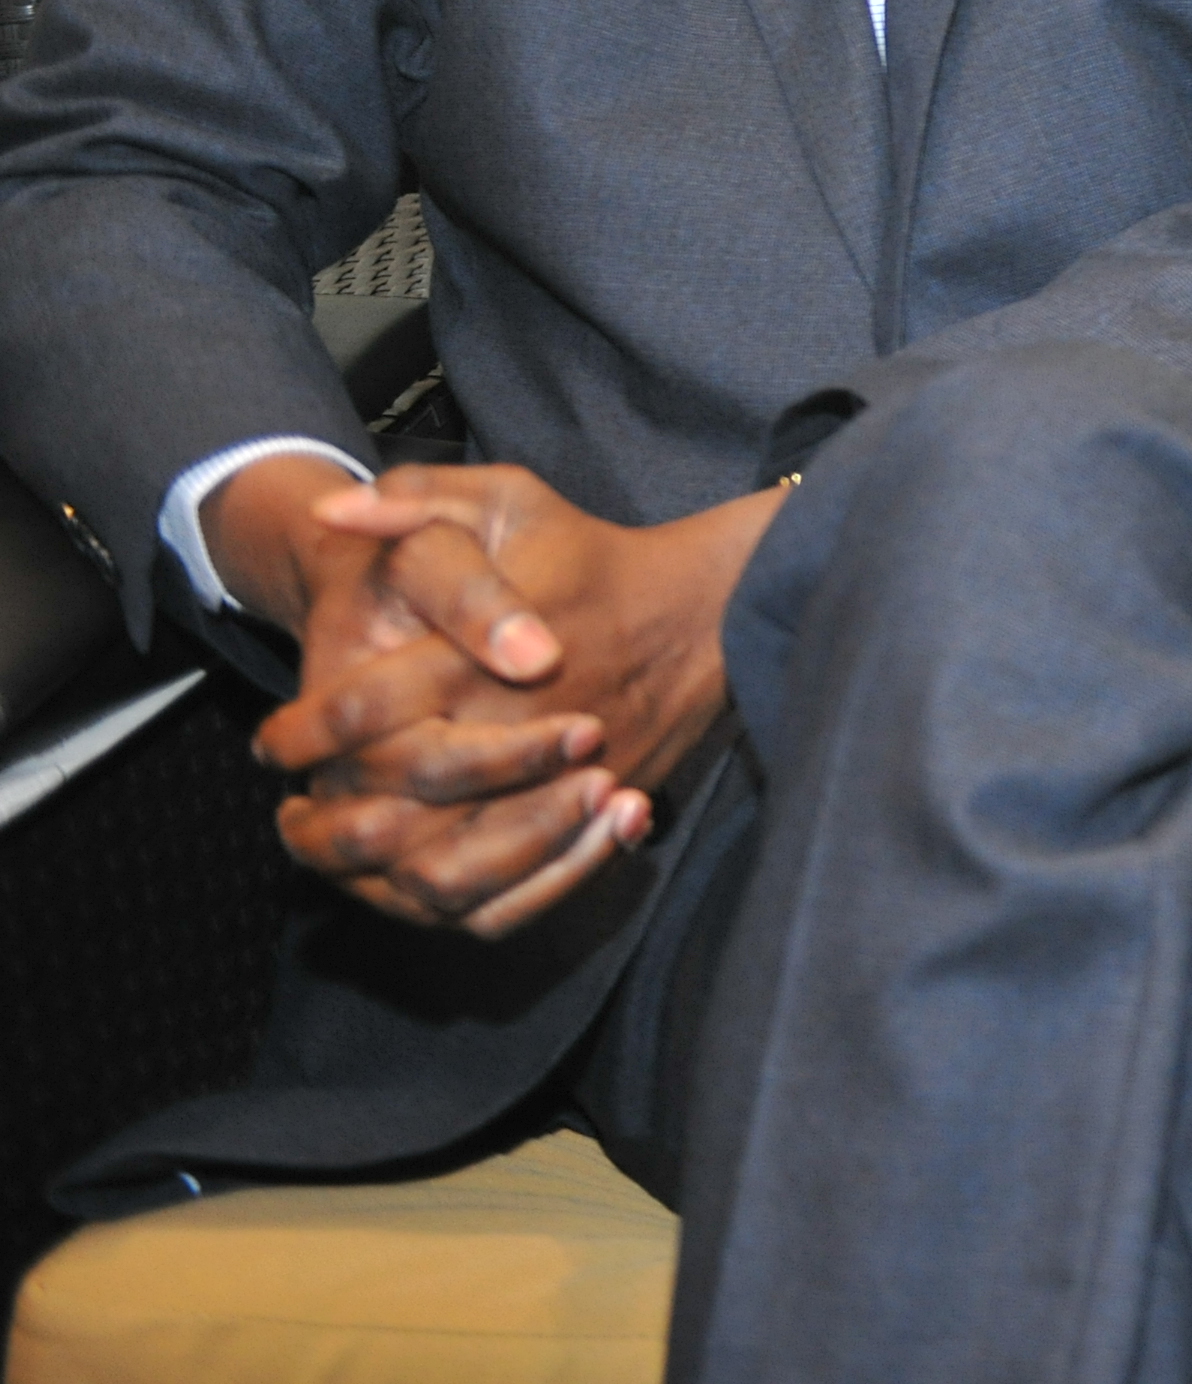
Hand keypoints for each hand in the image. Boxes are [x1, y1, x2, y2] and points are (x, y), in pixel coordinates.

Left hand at [215, 457, 777, 936]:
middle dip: (326, 819)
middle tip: (292, 808)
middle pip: (395, 808)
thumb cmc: (591, 554)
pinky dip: (452, 905)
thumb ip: (413, 499)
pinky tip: (411, 882)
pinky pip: (513, 899)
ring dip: (374, 875)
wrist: (707, 606)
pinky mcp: (590, 824)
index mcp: (484, 658)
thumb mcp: (507, 499)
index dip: (300, 735)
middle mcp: (520, 732)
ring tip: (335, 850)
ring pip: (446, 871)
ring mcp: (561, 790)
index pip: (362, 713)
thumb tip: (328, 509)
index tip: (272, 743)